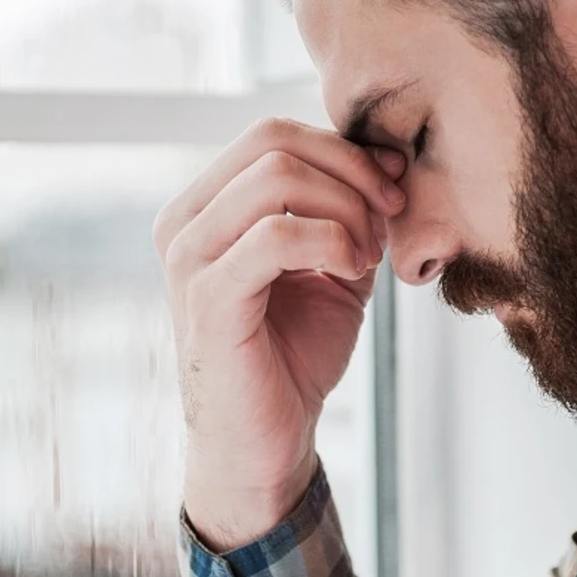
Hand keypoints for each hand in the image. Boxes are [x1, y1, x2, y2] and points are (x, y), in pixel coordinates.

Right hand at [152, 117, 405, 550]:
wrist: (264, 441)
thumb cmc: (291, 355)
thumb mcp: (331, 265)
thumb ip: (349, 209)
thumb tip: (387, 155)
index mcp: (203, 208)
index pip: (271, 135)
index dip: (344, 150)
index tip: (392, 189)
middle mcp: (183, 224)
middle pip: (272, 142)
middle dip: (350, 171)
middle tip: (389, 216)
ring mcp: (188, 259)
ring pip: (276, 177)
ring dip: (346, 208)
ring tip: (367, 256)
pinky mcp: (208, 300)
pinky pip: (276, 235)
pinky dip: (332, 240)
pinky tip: (351, 271)